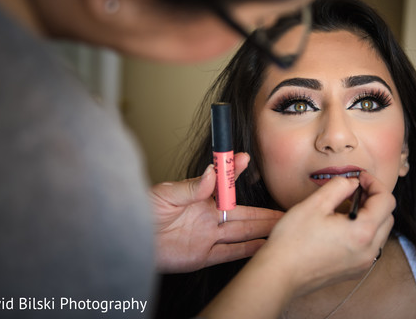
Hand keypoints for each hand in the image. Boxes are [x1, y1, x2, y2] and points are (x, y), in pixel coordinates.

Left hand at [150, 152, 283, 272]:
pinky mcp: (203, 256)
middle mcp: (208, 216)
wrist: (129, 240)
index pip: (224, 184)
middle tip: (285, 208)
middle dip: (264, 211)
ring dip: (262, 229)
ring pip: (242, 232)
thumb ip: (190, 187)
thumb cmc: (142, 213)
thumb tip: (211, 173)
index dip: (236, 172)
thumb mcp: (164, 195)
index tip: (245, 159)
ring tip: (282, 227)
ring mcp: (207, 236)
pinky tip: (263, 246)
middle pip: (243, 213)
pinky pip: (229, 252)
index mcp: (199, 197)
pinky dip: (247, 250)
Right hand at [199, 171, 394, 318]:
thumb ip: (339, 186)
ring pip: (380, 232)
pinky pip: (369, 245)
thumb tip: (353, 183)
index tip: (358, 177)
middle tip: (353, 189)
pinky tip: (341, 225)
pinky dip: (363, 231)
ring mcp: (363, 263)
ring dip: (370, 215)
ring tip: (345, 207)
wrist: (279, 274)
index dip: (374, 183)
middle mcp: (369, 250)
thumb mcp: (315, 203)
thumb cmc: (293, 240)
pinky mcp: (354, 270)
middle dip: (374, 198)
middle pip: (388, 216)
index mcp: (363, 232)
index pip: (386, 200)